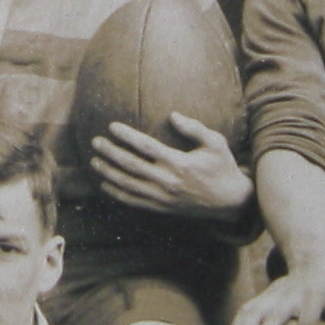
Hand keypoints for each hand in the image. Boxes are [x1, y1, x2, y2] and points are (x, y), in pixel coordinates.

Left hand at [89, 115, 252, 217]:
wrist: (230, 202)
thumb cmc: (223, 168)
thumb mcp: (216, 143)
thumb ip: (194, 128)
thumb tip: (173, 115)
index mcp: (179, 163)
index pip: (146, 146)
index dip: (127, 136)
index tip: (112, 126)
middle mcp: (167, 181)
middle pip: (131, 165)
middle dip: (111, 153)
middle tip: (96, 142)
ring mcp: (163, 197)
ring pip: (129, 185)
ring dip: (109, 173)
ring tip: (94, 162)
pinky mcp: (162, 208)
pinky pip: (134, 202)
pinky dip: (117, 194)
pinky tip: (105, 185)